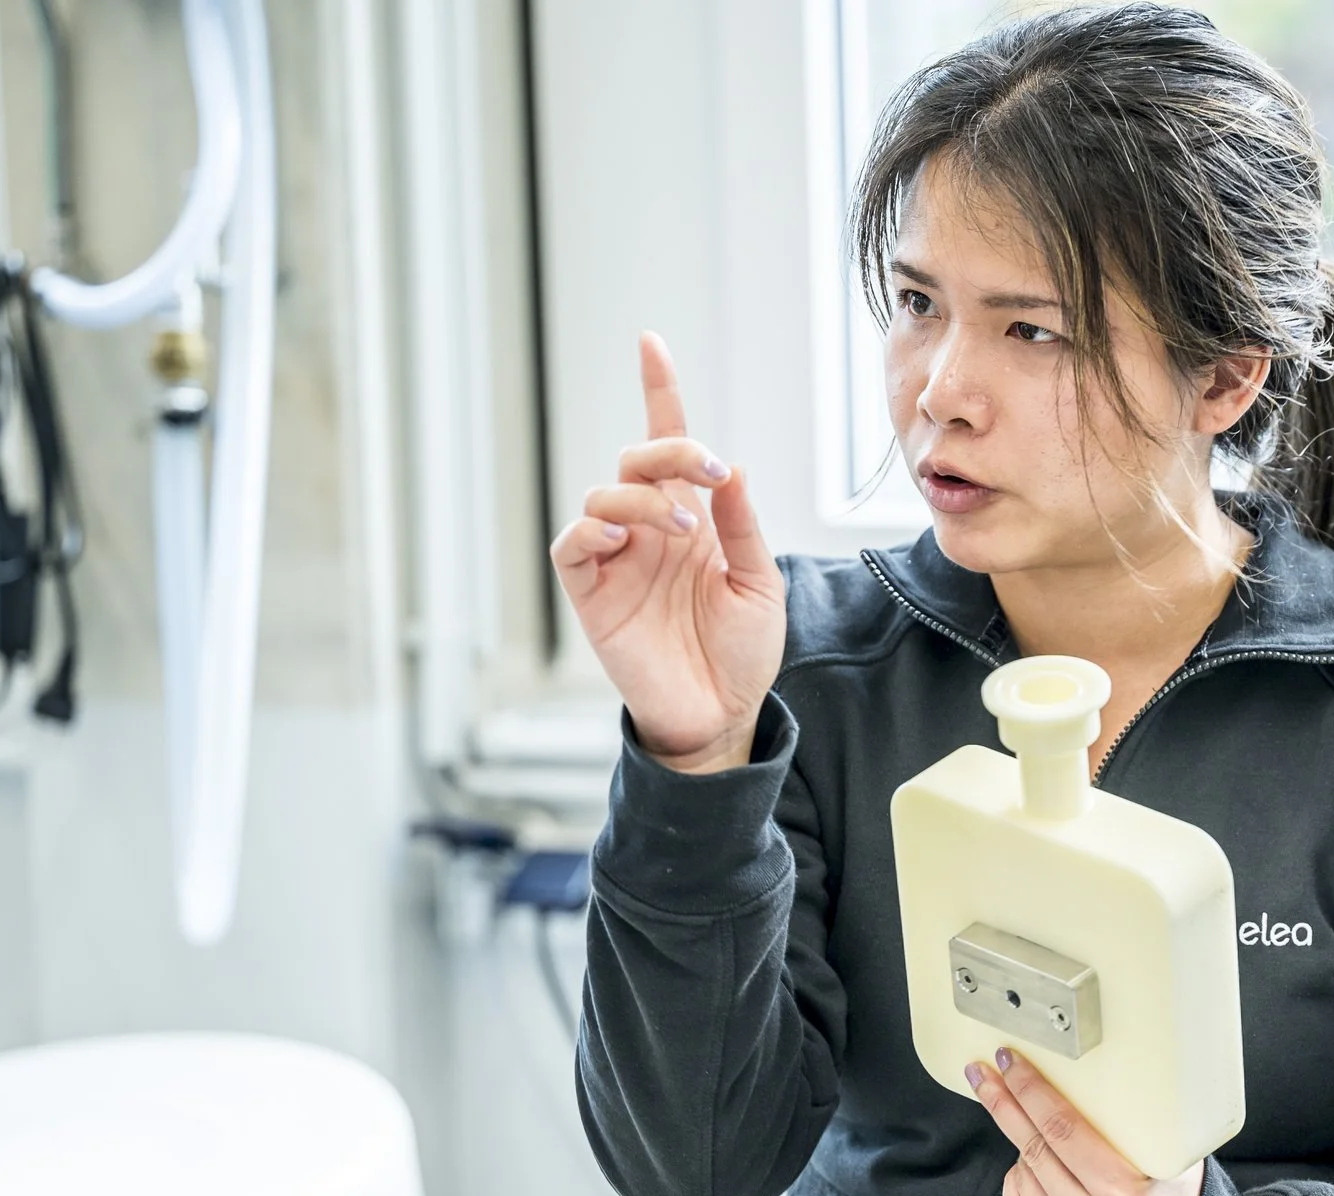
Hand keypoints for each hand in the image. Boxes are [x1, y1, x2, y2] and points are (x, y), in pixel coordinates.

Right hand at [548, 332, 786, 773]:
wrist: (720, 714)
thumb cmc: (741, 652)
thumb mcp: (759, 583)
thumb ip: (742, 527)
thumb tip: (731, 471)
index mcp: (693, 518)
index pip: (670, 444)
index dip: (659, 392)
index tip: (651, 343)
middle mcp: (650, 529)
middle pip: (638, 458)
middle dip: (672, 448)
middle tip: (710, 474)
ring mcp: (618, 559)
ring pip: (605, 494)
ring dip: (644, 497)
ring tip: (681, 529)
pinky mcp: (591, 592)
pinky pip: (574, 544)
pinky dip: (593, 530)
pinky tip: (625, 541)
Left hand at [968, 1049, 1204, 1195]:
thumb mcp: (1173, 1159)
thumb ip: (1139, 1123)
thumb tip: (1089, 1074)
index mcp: (1124, 1195)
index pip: (1062, 1129)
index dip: (1031, 1091)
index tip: (1010, 1063)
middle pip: (1033, 1150)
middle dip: (1005, 1105)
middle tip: (985, 1075)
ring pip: (1021, 1179)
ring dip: (1023, 1151)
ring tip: (1040, 1139)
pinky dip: (1018, 1184)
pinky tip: (1030, 1172)